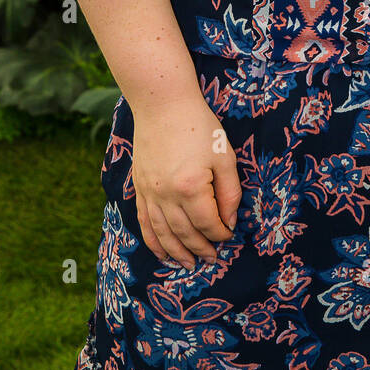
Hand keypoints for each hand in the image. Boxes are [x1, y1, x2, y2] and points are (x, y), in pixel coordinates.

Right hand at [130, 93, 240, 267]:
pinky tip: (161, 252)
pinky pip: (144, 222)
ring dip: (176, 252)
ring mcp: (149, 192)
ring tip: (189, 265)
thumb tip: (229, 221)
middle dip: (201, 248)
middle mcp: (166, 195)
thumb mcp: (224, 156)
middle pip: (185, 233)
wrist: (163, 104)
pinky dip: (153, 241)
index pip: (208, 223)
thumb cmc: (199, 126)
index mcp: (191, 187)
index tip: (230, 235)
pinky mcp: (139, 187)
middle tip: (212, 260)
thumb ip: (229, 192)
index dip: (221, 233)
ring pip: (162, 233)